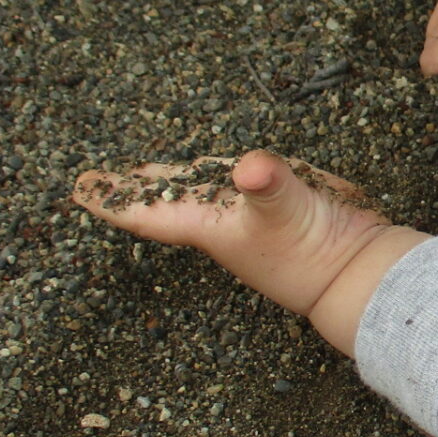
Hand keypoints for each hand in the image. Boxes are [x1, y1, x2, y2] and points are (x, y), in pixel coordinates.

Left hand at [72, 151, 424, 351]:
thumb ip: (269, 185)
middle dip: (135, 190)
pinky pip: (240, 187)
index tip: (78, 189)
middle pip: (167, 199)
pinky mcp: (281, 208)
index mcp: (208, 224)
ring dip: (171, 183)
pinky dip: (222, 178)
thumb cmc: (313, 249)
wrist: (359, 270)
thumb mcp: (287, 211)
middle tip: (99, 182)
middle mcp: (223, 222)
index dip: (112, 199)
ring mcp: (251, 217)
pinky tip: (223, 173)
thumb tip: (251, 167)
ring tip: (145, 174)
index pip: (148, 210)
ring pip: (201, 191)